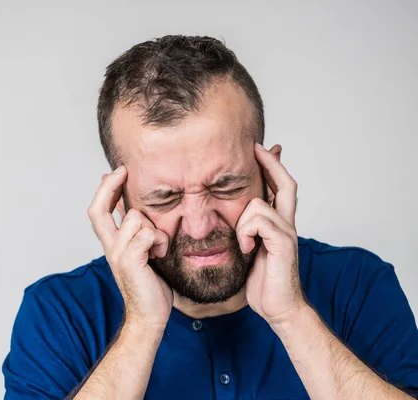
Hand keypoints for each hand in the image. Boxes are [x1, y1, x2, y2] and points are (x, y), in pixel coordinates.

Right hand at [87, 166, 172, 331]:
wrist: (149, 315)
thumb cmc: (149, 284)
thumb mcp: (140, 251)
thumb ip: (133, 231)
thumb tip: (130, 207)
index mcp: (110, 243)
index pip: (97, 210)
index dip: (104, 189)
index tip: (116, 171)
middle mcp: (109, 246)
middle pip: (98, 209)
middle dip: (110, 186)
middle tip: (123, 172)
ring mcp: (118, 253)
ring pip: (136, 219)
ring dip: (154, 229)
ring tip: (158, 246)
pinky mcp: (131, 260)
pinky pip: (148, 234)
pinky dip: (160, 241)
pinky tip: (160, 254)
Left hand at [237, 144, 305, 326]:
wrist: (279, 308)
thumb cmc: (263, 282)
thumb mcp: (249, 251)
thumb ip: (245, 233)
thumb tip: (229, 221)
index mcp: (277, 224)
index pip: (279, 187)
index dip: (272, 166)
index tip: (262, 148)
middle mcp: (286, 224)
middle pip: (286, 183)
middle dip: (271, 163)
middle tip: (258, 147)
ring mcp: (286, 233)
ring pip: (259, 204)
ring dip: (243, 221)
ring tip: (243, 243)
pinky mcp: (283, 243)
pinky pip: (259, 221)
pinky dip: (247, 232)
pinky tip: (247, 249)